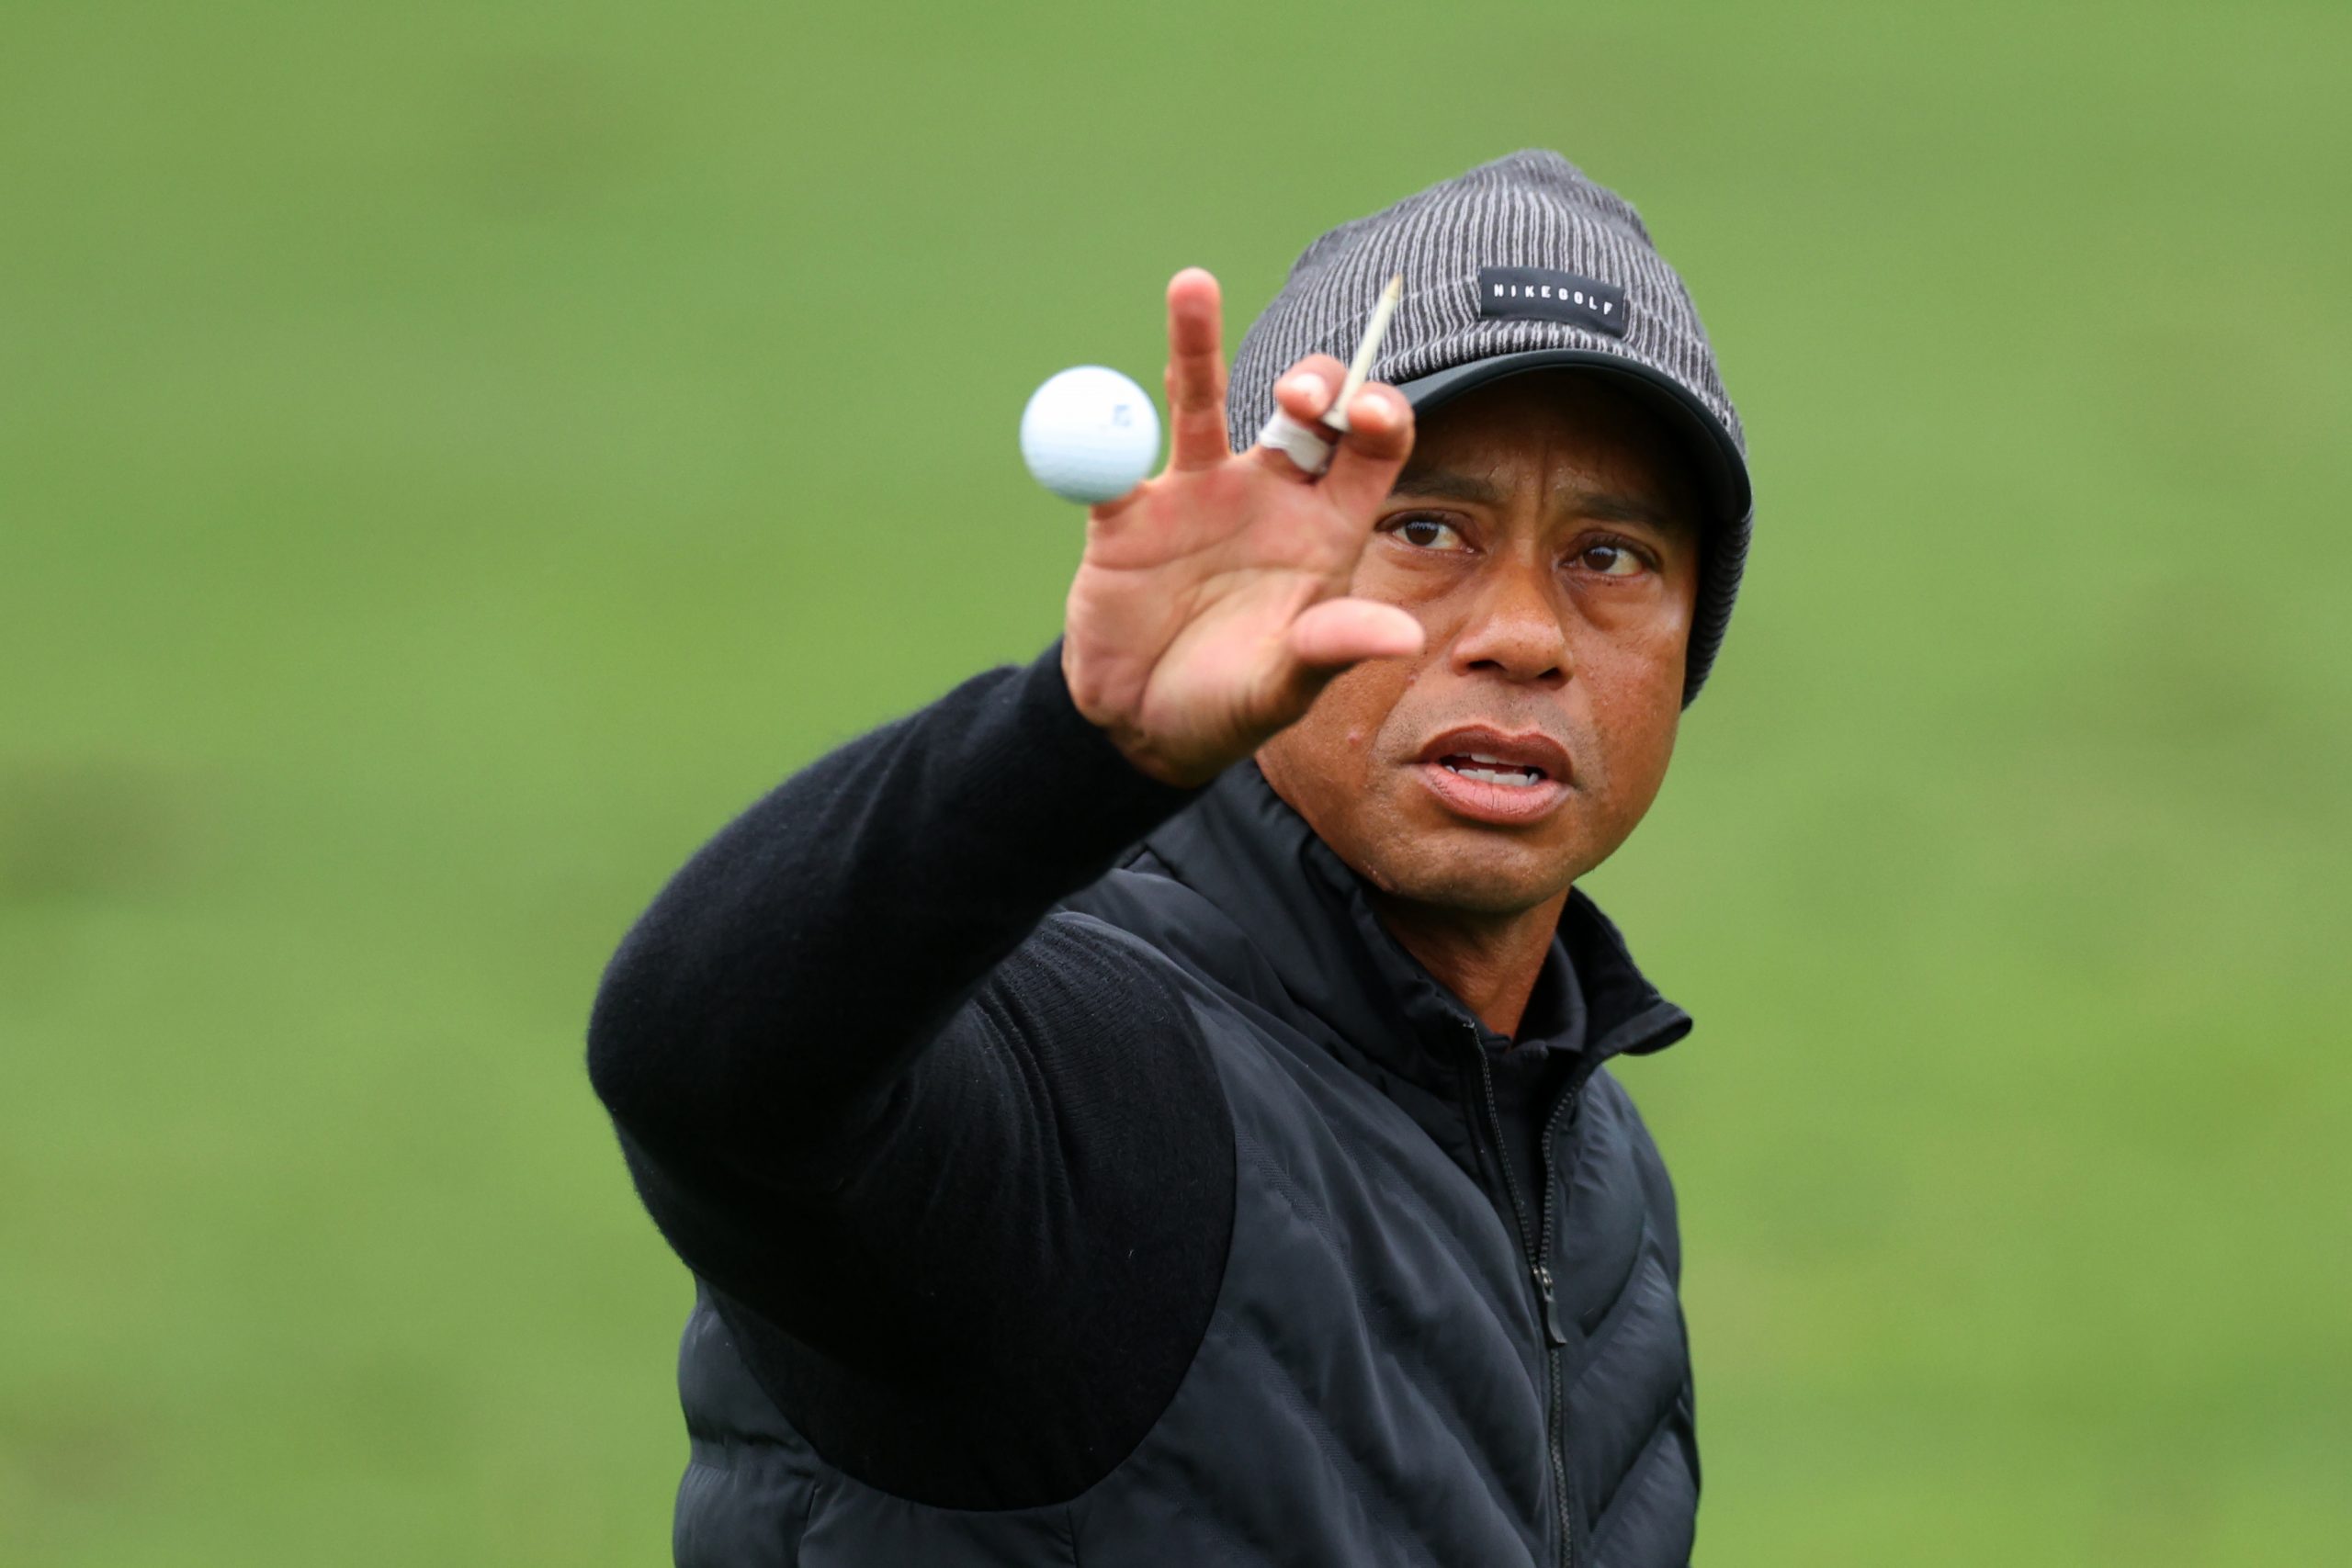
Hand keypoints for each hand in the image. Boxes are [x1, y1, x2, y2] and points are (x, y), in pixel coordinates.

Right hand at [1062, 268, 1422, 786]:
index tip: (1371, 413)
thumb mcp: (1287, 687)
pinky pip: (1114, 454)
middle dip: (1311, 384)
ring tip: (1193, 285)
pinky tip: (1104, 407)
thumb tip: (1404, 635)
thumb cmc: (1232, 704)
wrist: (1142, 725)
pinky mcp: (1126, 511)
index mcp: (1326, 528)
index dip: (1379, 418)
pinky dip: (1106, 427)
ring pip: (1200, 400)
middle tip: (1298, 397)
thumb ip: (1334, 649)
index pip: (1371, 451)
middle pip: (1302, 408)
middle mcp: (1268, 495)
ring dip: (1196, 343)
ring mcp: (1195, 493)